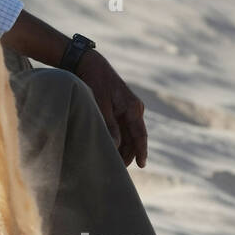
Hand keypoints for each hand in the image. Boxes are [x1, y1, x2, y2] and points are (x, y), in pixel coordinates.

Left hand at [75, 50, 147, 167]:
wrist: (92, 65)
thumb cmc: (95, 83)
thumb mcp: (100, 104)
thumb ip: (108, 125)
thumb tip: (115, 145)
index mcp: (133, 107)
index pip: (140, 134)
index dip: (141, 151)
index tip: (142, 165)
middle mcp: (135, 109)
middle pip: (136, 137)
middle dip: (130, 153)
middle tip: (120, 169)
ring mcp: (130, 109)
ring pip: (130, 133)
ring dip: (125, 147)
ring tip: (115, 162)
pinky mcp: (122, 109)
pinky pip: (124, 128)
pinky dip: (120, 138)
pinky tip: (113, 148)